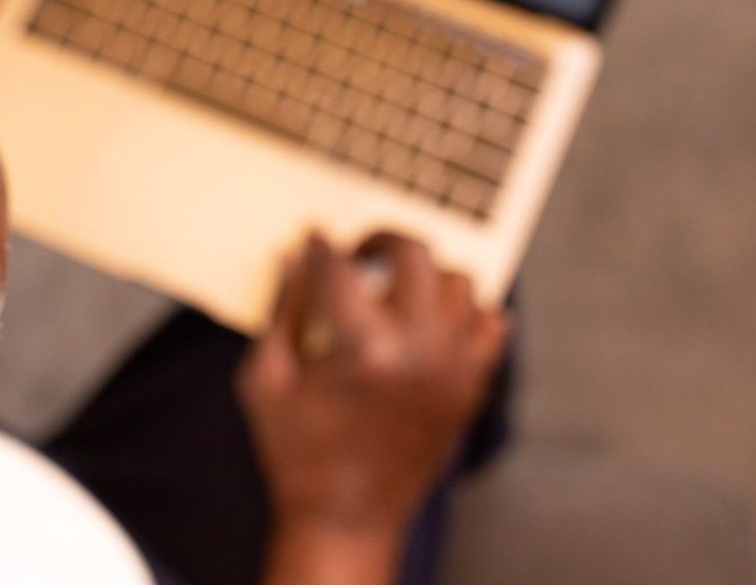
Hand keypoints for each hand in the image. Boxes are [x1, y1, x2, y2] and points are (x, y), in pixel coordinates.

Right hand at [235, 232, 507, 581]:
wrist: (346, 519)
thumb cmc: (297, 454)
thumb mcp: (265, 380)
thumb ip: (280, 311)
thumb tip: (293, 258)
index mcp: (361, 347)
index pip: (341, 266)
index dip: (321, 244)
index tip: (314, 236)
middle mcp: (417, 351)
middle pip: (414, 255)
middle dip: (382, 240)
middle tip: (362, 251)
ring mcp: (450, 371)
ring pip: (459, 284)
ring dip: (425, 275)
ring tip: (397, 286)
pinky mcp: (468, 391)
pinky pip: (490, 329)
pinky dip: (471, 313)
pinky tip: (438, 317)